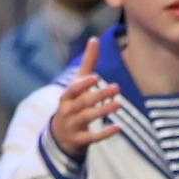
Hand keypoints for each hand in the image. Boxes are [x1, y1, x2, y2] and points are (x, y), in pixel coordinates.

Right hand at [49, 38, 121, 159]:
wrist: (60, 136)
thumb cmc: (72, 103)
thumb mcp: (78, 85)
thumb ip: (87, 64)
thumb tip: (94, 39)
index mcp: (66, 96)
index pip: (73, 89)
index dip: (83, 84)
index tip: (96, 77)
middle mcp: (67, 110)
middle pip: (83, 102)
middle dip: (99, 95)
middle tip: (117, 88)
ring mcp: (72, 126)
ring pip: (87, 118)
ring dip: (103, 111)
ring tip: (119, 104)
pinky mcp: (79, 140)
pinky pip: (92, 137)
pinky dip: (104, 133)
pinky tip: (118, 127)